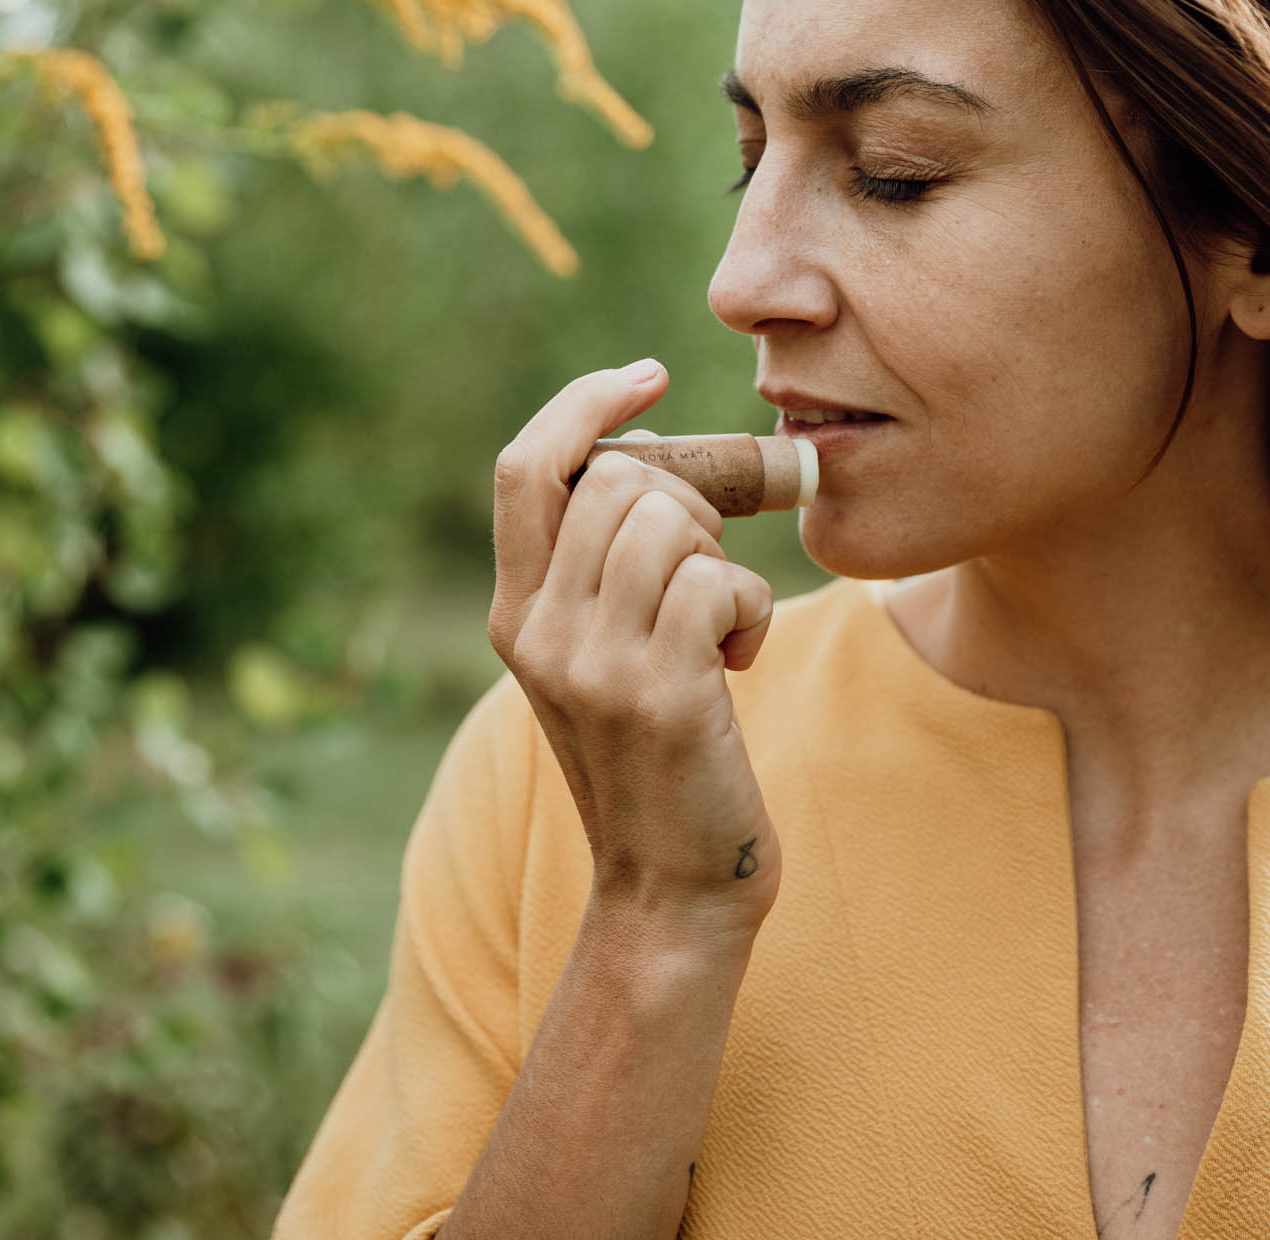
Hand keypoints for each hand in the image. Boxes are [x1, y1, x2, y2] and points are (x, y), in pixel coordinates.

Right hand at [487, 361, 780, 944]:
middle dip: (693, 503)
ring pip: (672, 521)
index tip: (648, 376)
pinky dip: (754, 610)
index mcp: (515, 615)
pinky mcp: (657, 692)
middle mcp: (538, 631)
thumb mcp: (608, 660)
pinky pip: (721, 582)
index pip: (526, 466)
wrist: (672, 893)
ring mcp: (592, 662)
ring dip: (725, 563)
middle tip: (714, 573)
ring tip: (723, 632)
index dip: (585, 405)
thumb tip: (657, 457)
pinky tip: (740, 666)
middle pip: (620, 481)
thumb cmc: (666, 763)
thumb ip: (607, 572)